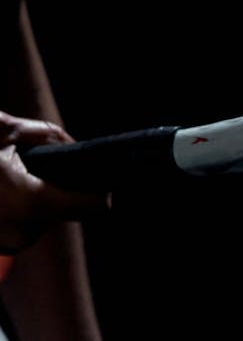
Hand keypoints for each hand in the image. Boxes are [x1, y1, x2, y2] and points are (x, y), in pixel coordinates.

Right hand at [0, 111, 108, 252]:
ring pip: (39, 218)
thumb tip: (70, 144)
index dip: (99, 187)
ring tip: (4, 172)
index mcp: (34, 205)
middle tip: (27, 161)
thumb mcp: (4, 129)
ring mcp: (4, 245)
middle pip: (64, 209)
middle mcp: (23, 234)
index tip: (98, 173)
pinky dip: (10, 207)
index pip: (96, 206)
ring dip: (30, 195)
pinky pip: (14, 225)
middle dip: (54, 184)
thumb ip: (48, 134)